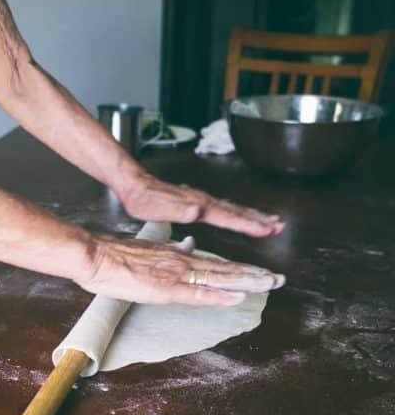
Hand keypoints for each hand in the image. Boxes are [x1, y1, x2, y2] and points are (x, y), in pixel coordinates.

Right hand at [76, 234, 285, 306]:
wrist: (96, 255)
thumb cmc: (116, 257)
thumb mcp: (150, 250)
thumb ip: (172, 251)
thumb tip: (190, 246)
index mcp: (179, 255)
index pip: (217, 263)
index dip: (241, 269)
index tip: (262, 273)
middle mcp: (182, 261)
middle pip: (225, 269)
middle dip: (254, 275)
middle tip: (280, 279)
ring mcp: (175, 274)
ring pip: (218, 278)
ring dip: (245, 282)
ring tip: (269, 284)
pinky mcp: (165, 287)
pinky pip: (196, 292)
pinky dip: (218, 295)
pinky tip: (235, 298)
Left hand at [121, 173, 284, 237]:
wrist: (134, 185)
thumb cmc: (145, 200)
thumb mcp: (161, 209)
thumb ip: (181, 210)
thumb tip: (198, 210)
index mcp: (199, 206)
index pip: (230, 216)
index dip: (249, 224)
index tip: (268, 229)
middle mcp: (203, 201)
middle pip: (237, 211)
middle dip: (259, 219)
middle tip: (280, 225)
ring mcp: (200, 199)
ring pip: (232, 208)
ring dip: (251, 215)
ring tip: (268, 220)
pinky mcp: (194, 200)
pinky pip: (222, 208)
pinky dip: (236, 212)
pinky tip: (237, 215)